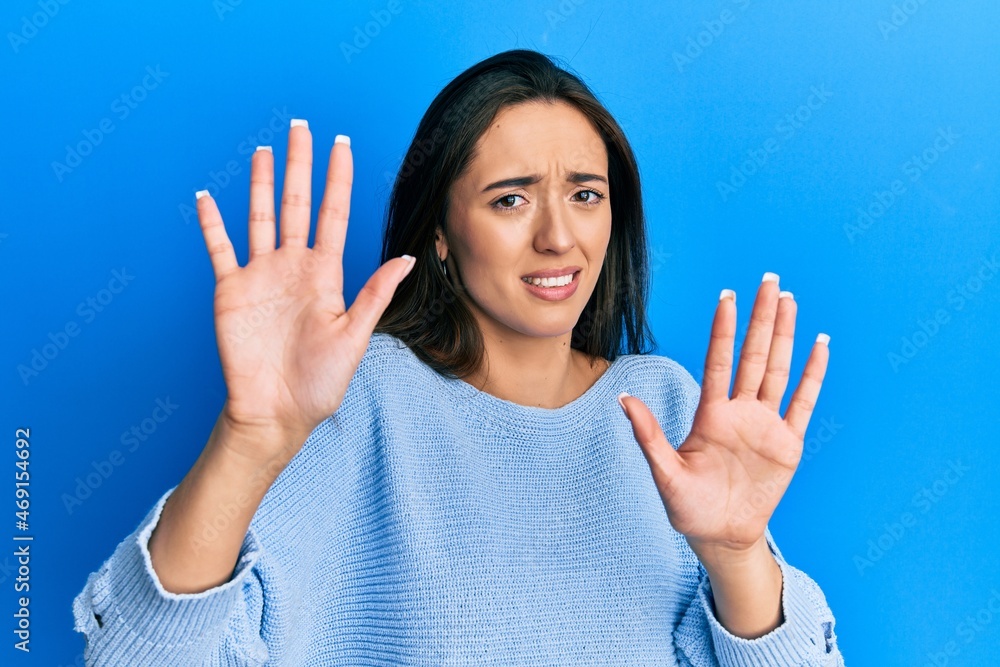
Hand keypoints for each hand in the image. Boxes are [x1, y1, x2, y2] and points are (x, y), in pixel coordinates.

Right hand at [194, 121, 414, 464]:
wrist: (276, 413)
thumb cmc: (319, 383)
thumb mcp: (354, 337)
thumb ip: (375, 294)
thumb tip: (407, 258)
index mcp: (325, 275)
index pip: (333, 215)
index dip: (337, 180)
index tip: (342, 144)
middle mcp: (293, 268)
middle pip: (297, 204)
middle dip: (300, 166)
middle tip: (301, 126)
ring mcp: (261, 276)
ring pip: (260, 217)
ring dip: (261, 184)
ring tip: (264, 151)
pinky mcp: (231, 291)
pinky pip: (220, 249)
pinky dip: (211, 224)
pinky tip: (206, 197)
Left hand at [619, 274, 828, 563]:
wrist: (720, 536)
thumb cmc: (688, 507)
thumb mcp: (665, 473)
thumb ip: (649, 435)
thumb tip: (622, 398)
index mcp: (711, 414)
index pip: (719, 362)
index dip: (723, 330)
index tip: (727, 297)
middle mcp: (740, 412)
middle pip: (754, 355)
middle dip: (761, 318)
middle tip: (770, 280)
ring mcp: (766, 425)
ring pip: (779, 370)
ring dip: (785, 336)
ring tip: (790, 301)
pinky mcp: (787, 444)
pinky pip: (803, 404)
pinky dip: (812, 375)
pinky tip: (819, 347)